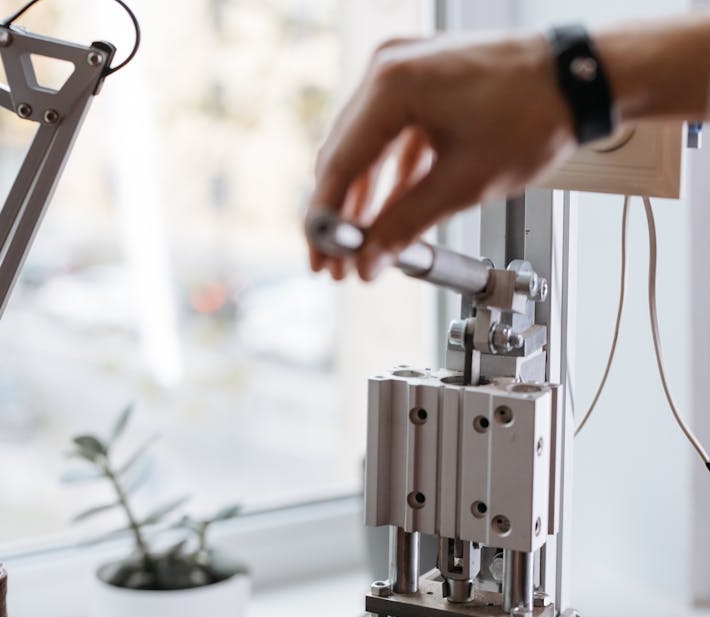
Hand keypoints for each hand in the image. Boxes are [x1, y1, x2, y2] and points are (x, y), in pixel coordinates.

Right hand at [306, 33, 574, 280]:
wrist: (580, 81)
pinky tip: (386, 215)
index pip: (340, 163)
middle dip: (342, 216)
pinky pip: (391, 137)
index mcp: (393, 84)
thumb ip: (406, 225)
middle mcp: (391, 67)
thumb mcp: (462, 184)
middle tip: (337, 265)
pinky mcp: (424, 83)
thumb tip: (371, 260)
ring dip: (364, 201)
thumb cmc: (535, 114)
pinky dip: (388, 177)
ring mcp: (406, 71)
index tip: (321, 259)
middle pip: (345, 155)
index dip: (326, 221)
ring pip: (366, 149)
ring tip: (361, 249)